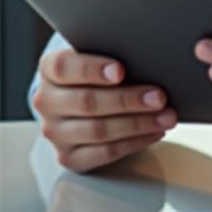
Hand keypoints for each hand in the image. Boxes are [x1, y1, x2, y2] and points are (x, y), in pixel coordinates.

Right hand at [32, 49, 178, 172]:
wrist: (83, 100)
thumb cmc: (98, 74)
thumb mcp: (98, 56)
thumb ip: (112, 54)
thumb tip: (148, 57)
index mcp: (49, 70)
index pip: (63, 68)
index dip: (92, 69)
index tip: (121, 70)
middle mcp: (46, 101)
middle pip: (87, 102)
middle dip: (127, 100)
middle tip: (158, 97)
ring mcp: (55, 132)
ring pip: (98, 130)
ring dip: (137, 124)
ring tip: (165, 116)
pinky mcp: (69, 157)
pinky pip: (104, 153)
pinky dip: (134, 143)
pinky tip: (154, 132)